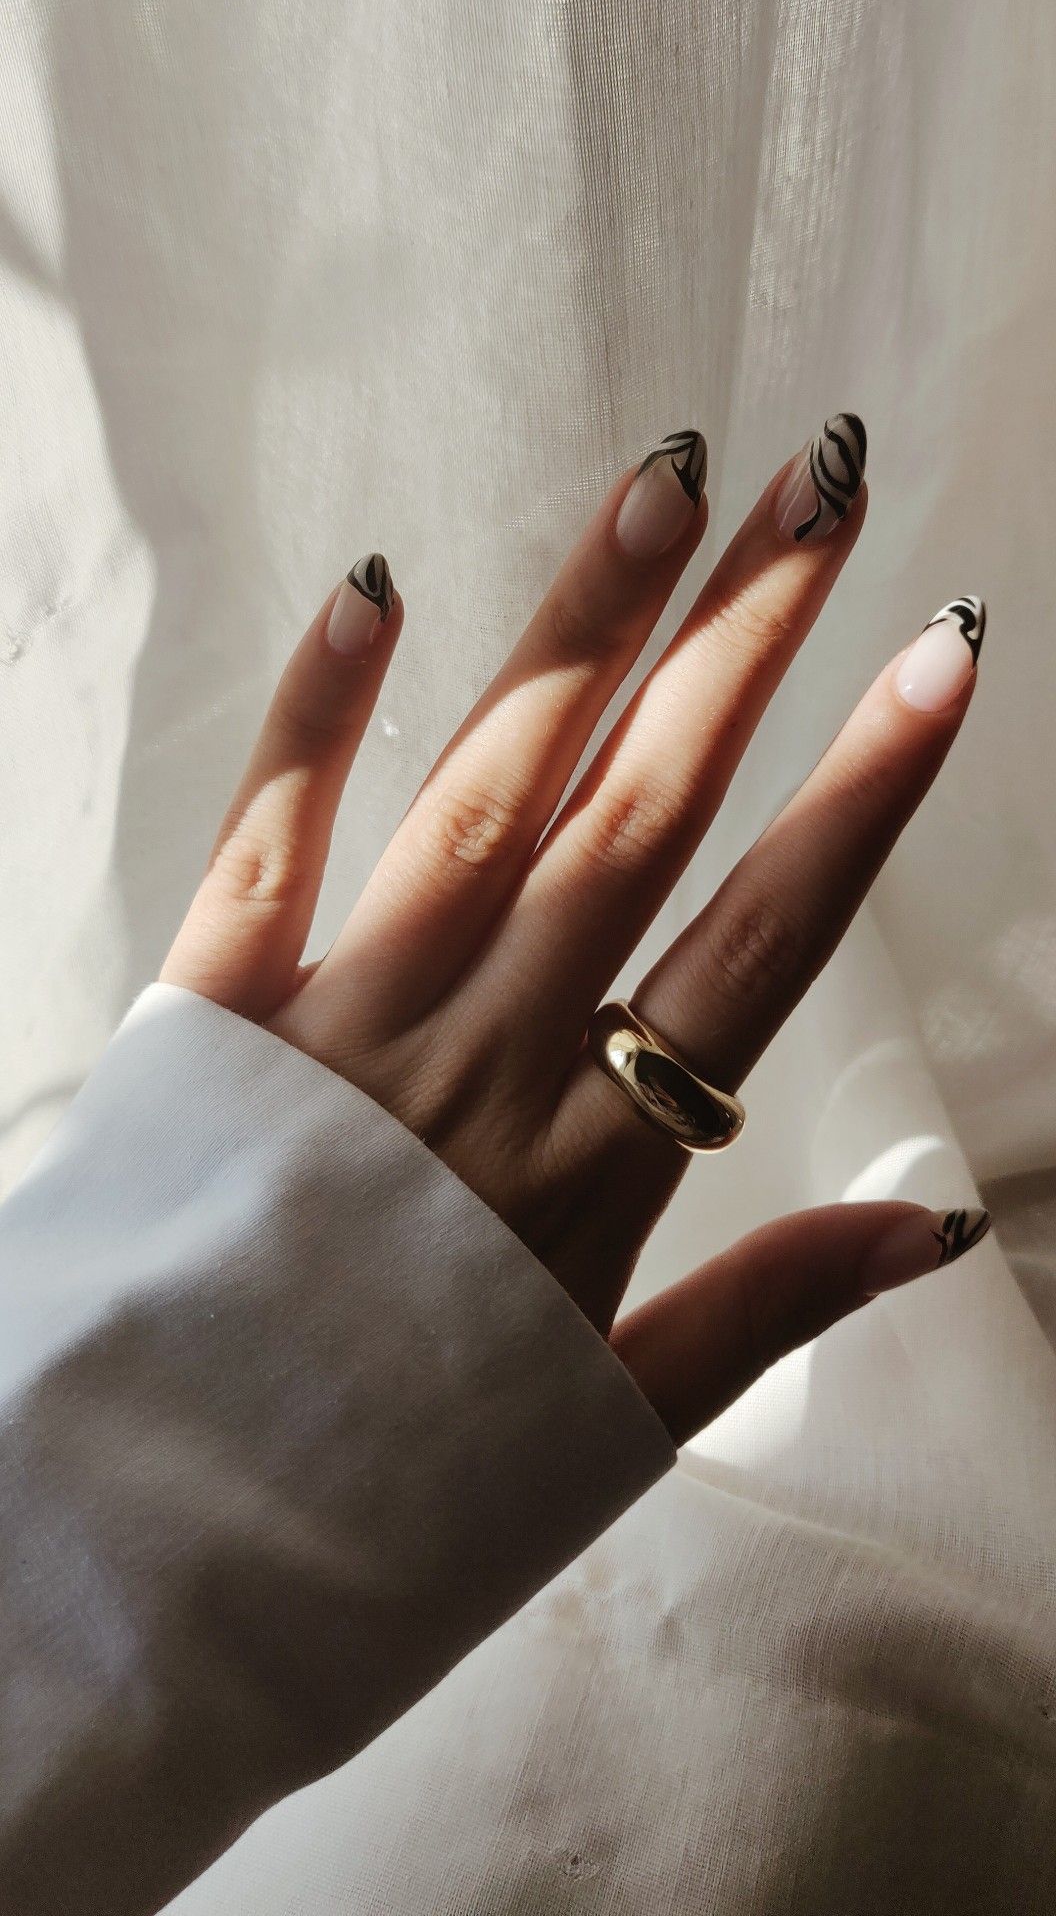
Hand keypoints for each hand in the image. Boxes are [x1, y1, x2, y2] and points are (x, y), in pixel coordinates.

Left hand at [160, 423, 990, 1442]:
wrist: (144, 1555)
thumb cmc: (396, 1495)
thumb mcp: (611, 1427)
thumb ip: (770, 1307)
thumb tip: (940, 1217)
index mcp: (592, 1168)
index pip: (761, 942)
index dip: (864, 793)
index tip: (943, 655)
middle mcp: (480, 1063)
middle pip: (640, 816)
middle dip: (744, 641)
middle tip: (821, 481)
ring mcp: (340, 1026)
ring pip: (483, 795)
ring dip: (580, 634)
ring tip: (661, 488)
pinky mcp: (208, 1017)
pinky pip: (266, 841)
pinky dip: (317, 715)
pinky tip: (375, 583)